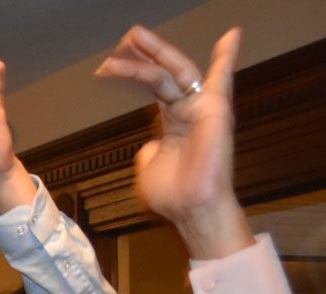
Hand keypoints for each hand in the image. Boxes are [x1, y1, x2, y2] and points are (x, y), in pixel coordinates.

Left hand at [95, 26, 248, 256]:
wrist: (190, 208)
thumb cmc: (172, 195)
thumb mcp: (149, 169)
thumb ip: (148, 152)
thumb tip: (149, 145)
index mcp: (172, 122)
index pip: (153, 87)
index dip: (134, 72)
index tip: (111, 63)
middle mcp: (188, 111)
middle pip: (162, 73)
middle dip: (142, 55)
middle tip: (124, 38)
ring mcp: (202, 108)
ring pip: (175, 72)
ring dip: (155, 52)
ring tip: (132, 35)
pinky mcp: (215, 110)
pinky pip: (221, 78)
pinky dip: (226, 57)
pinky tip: (231, 35)